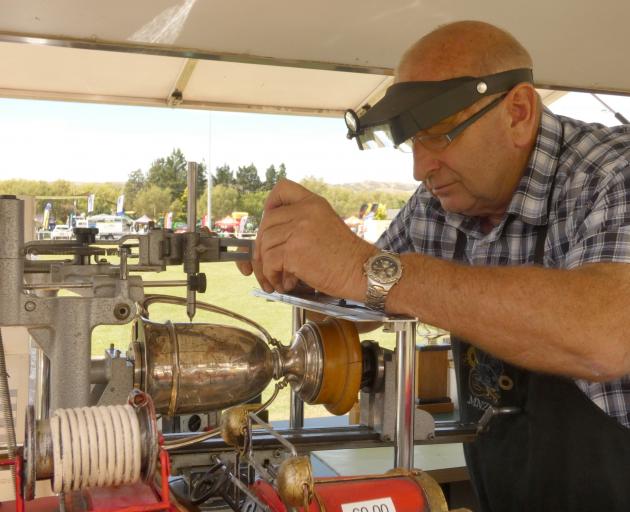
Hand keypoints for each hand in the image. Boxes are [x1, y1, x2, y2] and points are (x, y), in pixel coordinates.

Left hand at [253, 179, 376, 299]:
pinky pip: (270, 262)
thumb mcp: (326, 226)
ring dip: (267, 267)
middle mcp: (304, 211)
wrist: (363, 271)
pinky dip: (273, 276)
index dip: (270, 204)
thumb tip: (271, 239)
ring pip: (265, 245)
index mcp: (313, 203)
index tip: (268, 222)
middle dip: (262, 246)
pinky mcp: (293, 251)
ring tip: (280, 279)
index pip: (282, 188)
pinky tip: (286, 284)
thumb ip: (303, 223)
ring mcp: (298, 230)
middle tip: (268, 263)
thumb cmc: (347, 256)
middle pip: (267, 222)